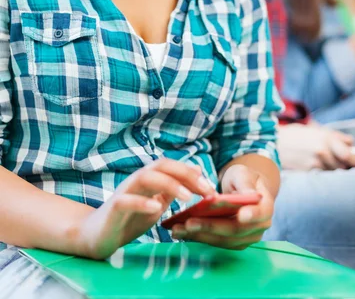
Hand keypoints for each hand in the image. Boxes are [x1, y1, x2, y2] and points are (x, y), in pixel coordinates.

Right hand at [72, 159, 212, 258]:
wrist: (97, 236)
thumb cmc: (128, 219)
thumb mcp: (156, 204)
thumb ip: (172, 190)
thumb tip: (196, 172)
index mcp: (148, 179)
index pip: (171, 166)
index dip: (191, 173)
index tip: (210, 188)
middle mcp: (136, 180)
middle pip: (160, 166)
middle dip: (185, 175)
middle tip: (205, 190)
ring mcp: (123, 192)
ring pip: (144, 177)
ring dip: (168, 184)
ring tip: (186, 197)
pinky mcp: (113, 208)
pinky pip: (126, 200)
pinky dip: (142, 203)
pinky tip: (157, 209)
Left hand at [171, 164, 273, 249]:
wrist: (243, 189)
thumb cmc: (244, 179)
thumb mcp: (244, 174)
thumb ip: (245, 183)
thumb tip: (249, 194)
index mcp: (265, 208)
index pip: (260, 214)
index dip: (251, 215)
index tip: (241, 215)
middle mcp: (258, 228)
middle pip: (234, 230)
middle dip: (210, 226)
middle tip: (189, 222)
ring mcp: (245, 238)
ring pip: (222, 239)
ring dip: (199, 235)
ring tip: (178, 228)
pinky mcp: (232, 243)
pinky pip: (215, 242)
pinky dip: (198, 237)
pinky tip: (182, 231)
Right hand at [278, 123, 354, 169]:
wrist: (272, 143)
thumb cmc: (294, 135)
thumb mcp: (315, 130)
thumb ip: (335, 136)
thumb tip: (350, 142)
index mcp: (326, 139)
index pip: (350, 156)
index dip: (353, 158)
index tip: (352, 157)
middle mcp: (322, 152)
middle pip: (343, 166)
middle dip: (342, 163)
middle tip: (335, 158)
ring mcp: (315, 164)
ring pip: (332, 171)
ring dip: (330, 167)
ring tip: (320, 160)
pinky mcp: (307, 173)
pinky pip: (321, 175)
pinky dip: (320, 171)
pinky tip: (312, 164)